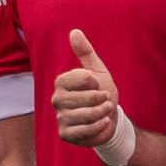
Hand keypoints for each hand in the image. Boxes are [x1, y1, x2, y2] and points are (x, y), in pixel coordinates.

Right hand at [53, 28, 131, 156]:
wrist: (108, 119)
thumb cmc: (101, 93)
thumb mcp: (97, 71)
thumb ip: (85, 52)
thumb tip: (74, 31)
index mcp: (62, 82)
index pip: (83, 78)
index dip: (96, 82)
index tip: (97, 85)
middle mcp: (57, 99)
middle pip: (85, 98)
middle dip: (102, 99)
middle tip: (105, 99)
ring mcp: (60, 117)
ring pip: (86, 115)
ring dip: (102, 113)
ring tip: (105, 111)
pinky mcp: (65, 133)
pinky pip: (84, 129)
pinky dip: (99, 126)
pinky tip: (103, 122)